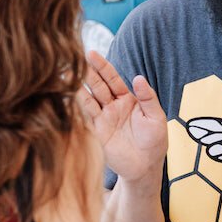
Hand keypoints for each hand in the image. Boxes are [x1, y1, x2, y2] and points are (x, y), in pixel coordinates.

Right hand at [78, 51, 167, 183]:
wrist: (145, 167)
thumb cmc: (155, 142)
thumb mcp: (156, 117)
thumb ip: (148, 97)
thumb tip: (138, 77)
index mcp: (128, 99)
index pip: (112, 79)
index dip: (102, 66)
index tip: (91, 53)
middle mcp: (113, 106)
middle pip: (97, 85)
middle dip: (87, 72)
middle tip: (75, 57)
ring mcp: (103, 119)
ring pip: (88, 99)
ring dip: (77, 87)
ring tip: (65, 74)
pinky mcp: (96, 132)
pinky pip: (85, 116)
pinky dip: (75, 105)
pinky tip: (67, 94)